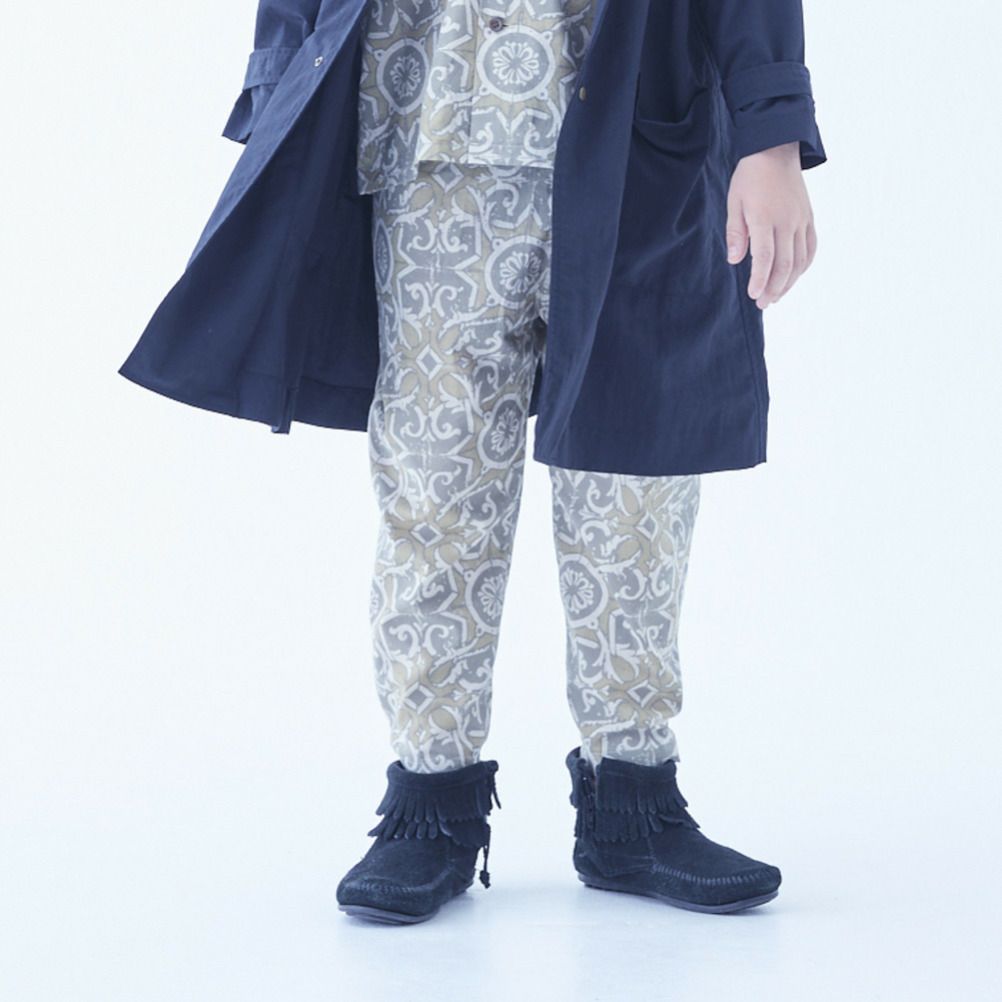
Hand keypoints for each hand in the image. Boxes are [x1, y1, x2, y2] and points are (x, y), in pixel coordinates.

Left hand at [725, 142, 816, 309]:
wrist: (776, 150)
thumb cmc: (750, 177)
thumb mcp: (734, 202)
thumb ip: (736, 233)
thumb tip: (735, 260)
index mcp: (765, 217)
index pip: (765, 257)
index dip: (760, 280)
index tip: (753, 295)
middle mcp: (787, 221)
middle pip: (784, 264)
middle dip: (774, 288)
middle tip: (763, 304)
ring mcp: (801, 220)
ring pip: (800, 260)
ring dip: (789, 282)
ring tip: (775, 296)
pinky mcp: (809, 218)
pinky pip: (811, 248)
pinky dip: (803, 267)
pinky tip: (793, 277)